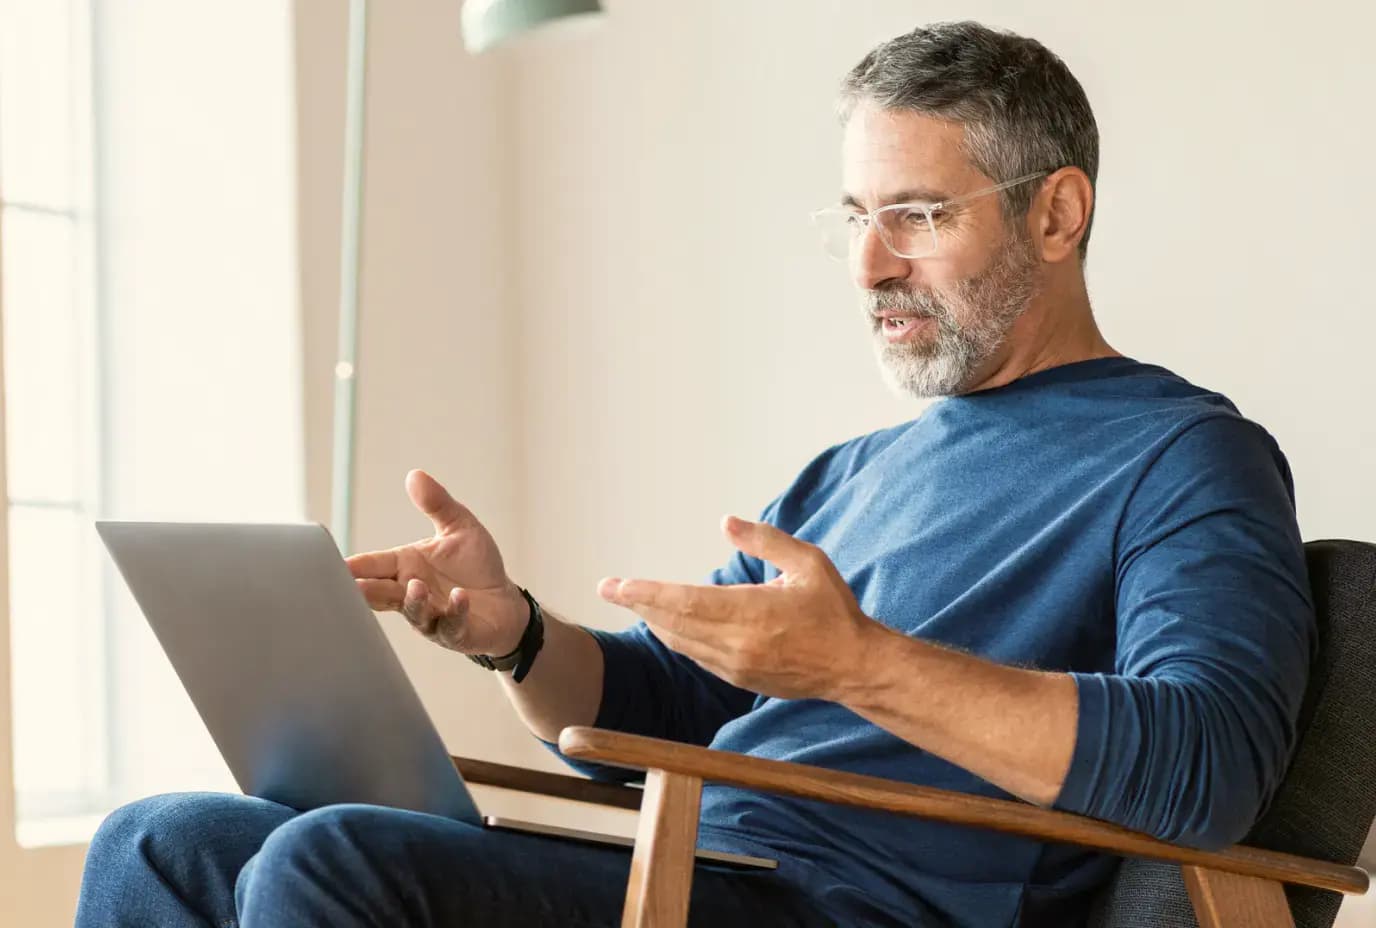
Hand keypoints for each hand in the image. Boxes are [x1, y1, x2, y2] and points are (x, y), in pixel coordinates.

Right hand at [347, 469, 526, 654]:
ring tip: (416, 586)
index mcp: (405, 565)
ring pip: (413, 612)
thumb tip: (415, 474)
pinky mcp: (455, 632)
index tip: (331, 565)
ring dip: (414, 600)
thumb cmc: (475, 565)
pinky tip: (460, 597)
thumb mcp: (459, 527)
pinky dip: (454, 612)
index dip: (352, 566)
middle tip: (354, 585)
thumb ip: (437, 504)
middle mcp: (411, 592)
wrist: (506, 603)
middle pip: (378, 594)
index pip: (370, 565)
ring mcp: (431, 615)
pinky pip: (450, 625)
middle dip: (365, 591)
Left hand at [596, 516, 880, 700]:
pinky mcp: (740, 679)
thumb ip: (766, 541)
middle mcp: (736, 644)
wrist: (855, 667)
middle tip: (609, 589)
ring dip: (654, 621)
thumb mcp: (808, 563)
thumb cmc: (834, 610)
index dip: (646, 593)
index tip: (616, 585)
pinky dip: (677, 638)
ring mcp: (736, 666)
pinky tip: (668, 624)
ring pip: (681, 642)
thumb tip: (727, 523)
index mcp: (751, 613)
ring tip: (635, 601)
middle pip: (672, 624)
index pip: (684, 602)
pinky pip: (697, 656)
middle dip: (638, 604)